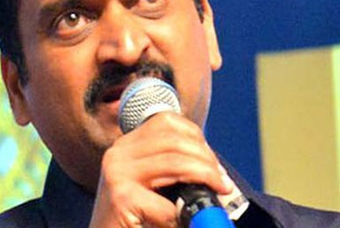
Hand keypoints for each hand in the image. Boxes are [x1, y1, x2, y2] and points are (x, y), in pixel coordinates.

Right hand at [88, 112, 234, 227]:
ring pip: (175, 161)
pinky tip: (185, 220)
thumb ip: (174, 169)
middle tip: (222, 182)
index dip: (195, 136)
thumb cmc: (137, 220)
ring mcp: (117, 174)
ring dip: (205, 177)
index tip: (213, 162)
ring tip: (218, 193)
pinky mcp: (121, 199)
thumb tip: (215, 168)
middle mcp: (118, 154)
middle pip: (173, 138)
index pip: (166, 121)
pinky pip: (166, 202)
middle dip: (206, 158)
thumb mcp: (154, 186)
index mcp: (127, 146)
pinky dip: (183, 212)